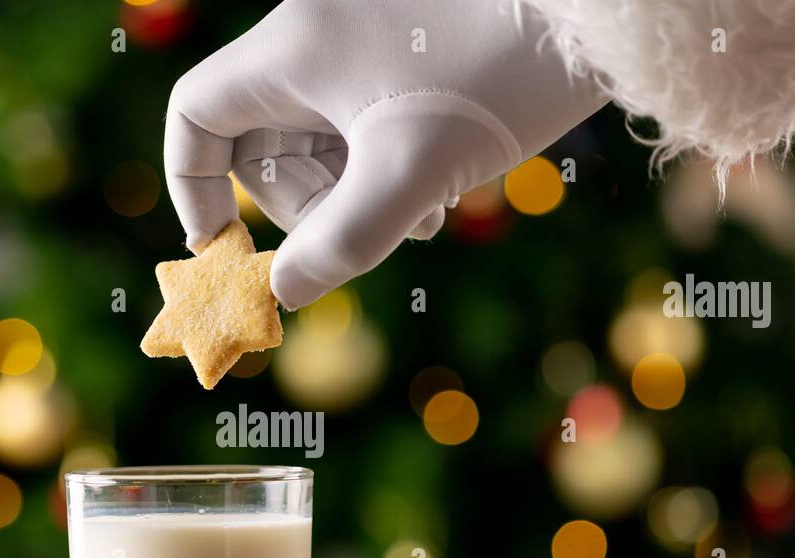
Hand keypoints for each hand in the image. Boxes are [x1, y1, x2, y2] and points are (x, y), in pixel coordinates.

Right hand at [163, 0, 607, 310]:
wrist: (599, 4)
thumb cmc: (502, 69)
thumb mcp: (415, 171)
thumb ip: (342, 242)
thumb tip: (282, 291)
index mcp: (292, 49)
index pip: (196, 116)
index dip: (196, 189)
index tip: (226, 249)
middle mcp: (314, 34)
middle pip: (264, 142)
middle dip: (308, 207)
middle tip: (369, 236)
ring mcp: (361, 39)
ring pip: (322, 140)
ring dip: (356, 197)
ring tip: (422, 216)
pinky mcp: (405, 49)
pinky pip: (364, 123)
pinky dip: (387, 167)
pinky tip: (440, 190)